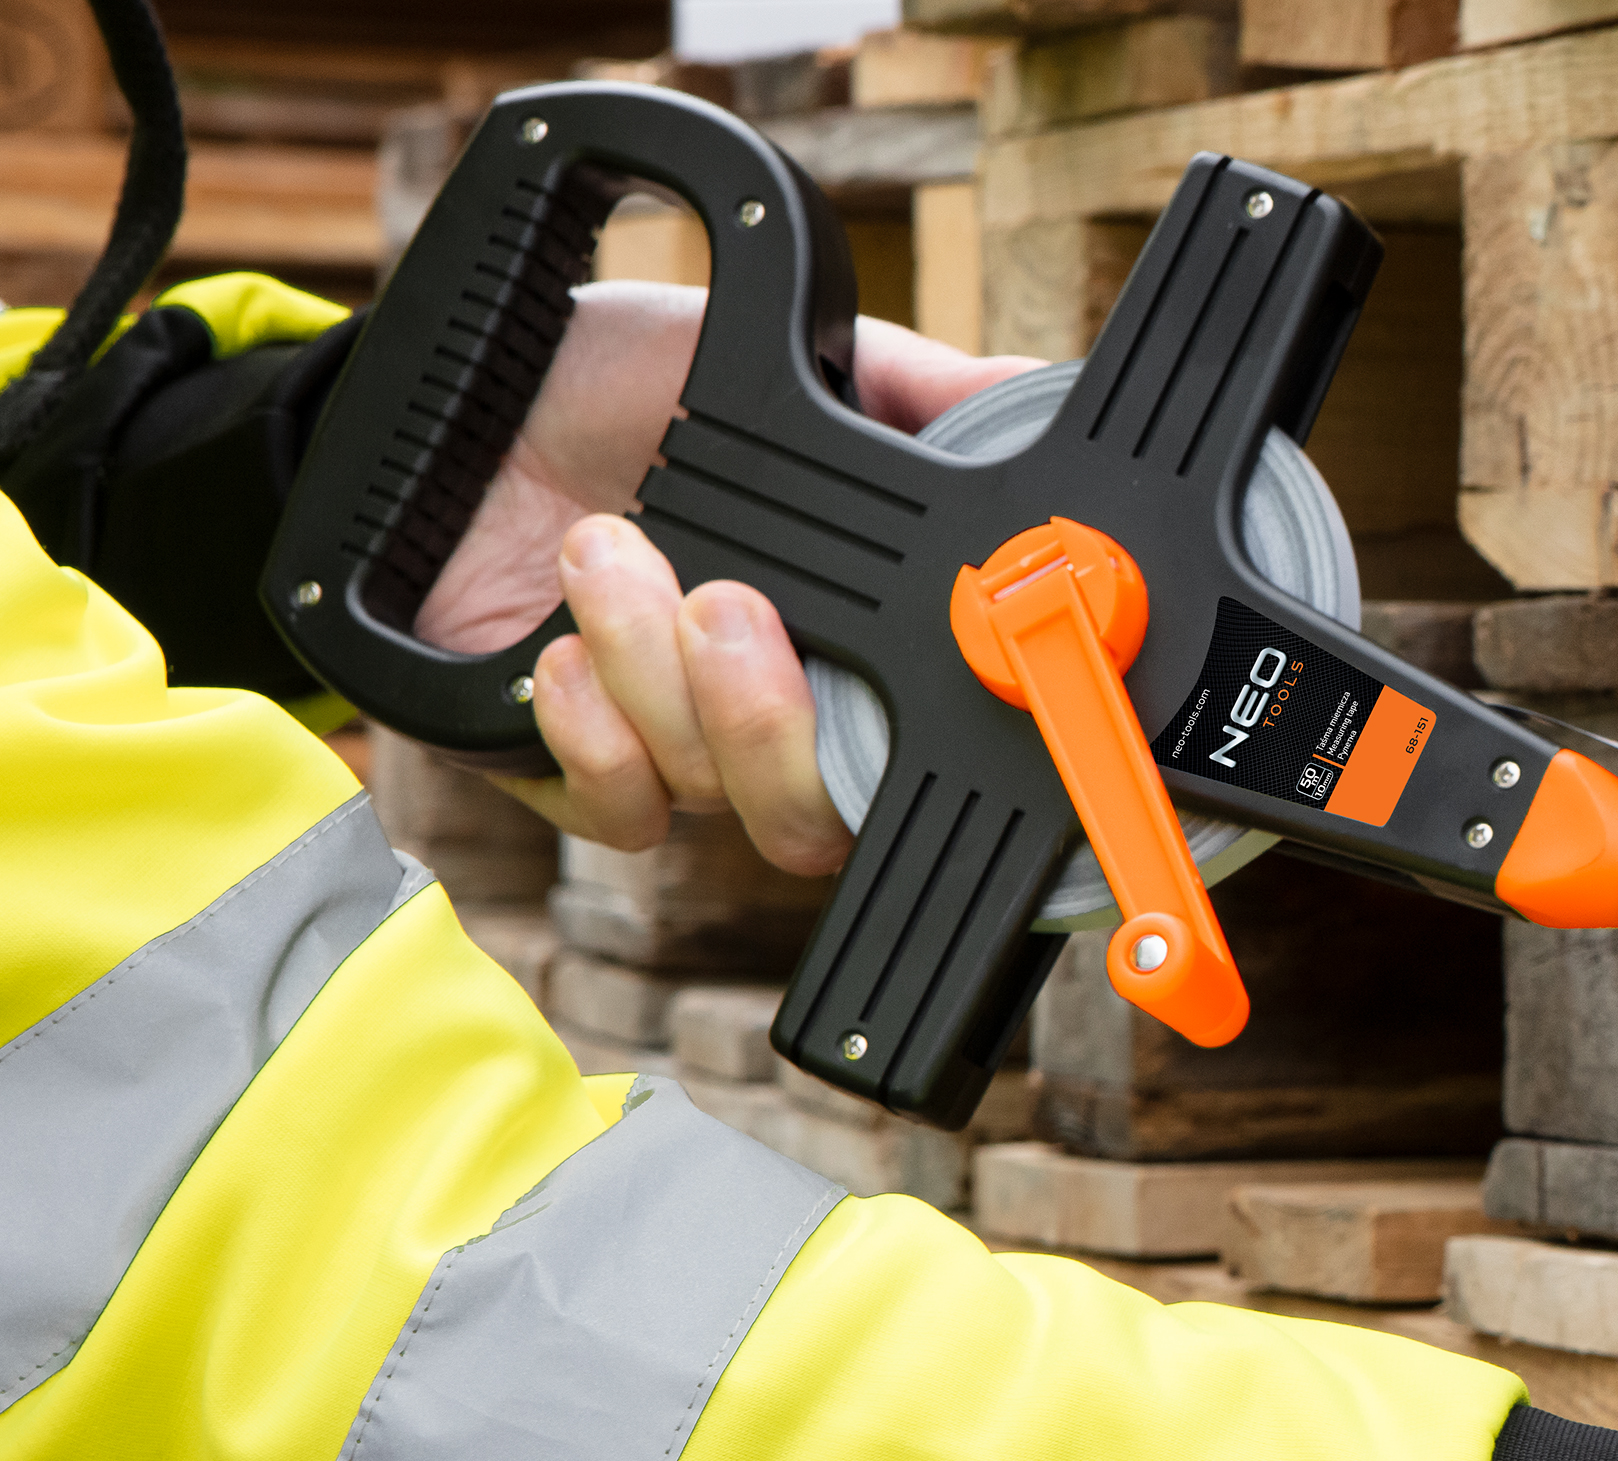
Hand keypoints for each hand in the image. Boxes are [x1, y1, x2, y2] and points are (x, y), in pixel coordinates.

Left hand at [412, 281, 1038, 871]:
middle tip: (725, 605)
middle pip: (816, 817)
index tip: (882, 663)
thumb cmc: (620, 380)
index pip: (906, 742)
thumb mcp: (786, 353)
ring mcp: (676, 749)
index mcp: (841, 636)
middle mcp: (770, 711)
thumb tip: (1029, 391)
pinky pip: (618, 808)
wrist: (454, 397)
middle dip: (769, 721)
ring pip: (709, 793)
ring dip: (651, 671)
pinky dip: (593, 730)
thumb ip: (917, 386)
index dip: (910, 734)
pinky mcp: (573, 767)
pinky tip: (560, 647)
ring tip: (606, 547)